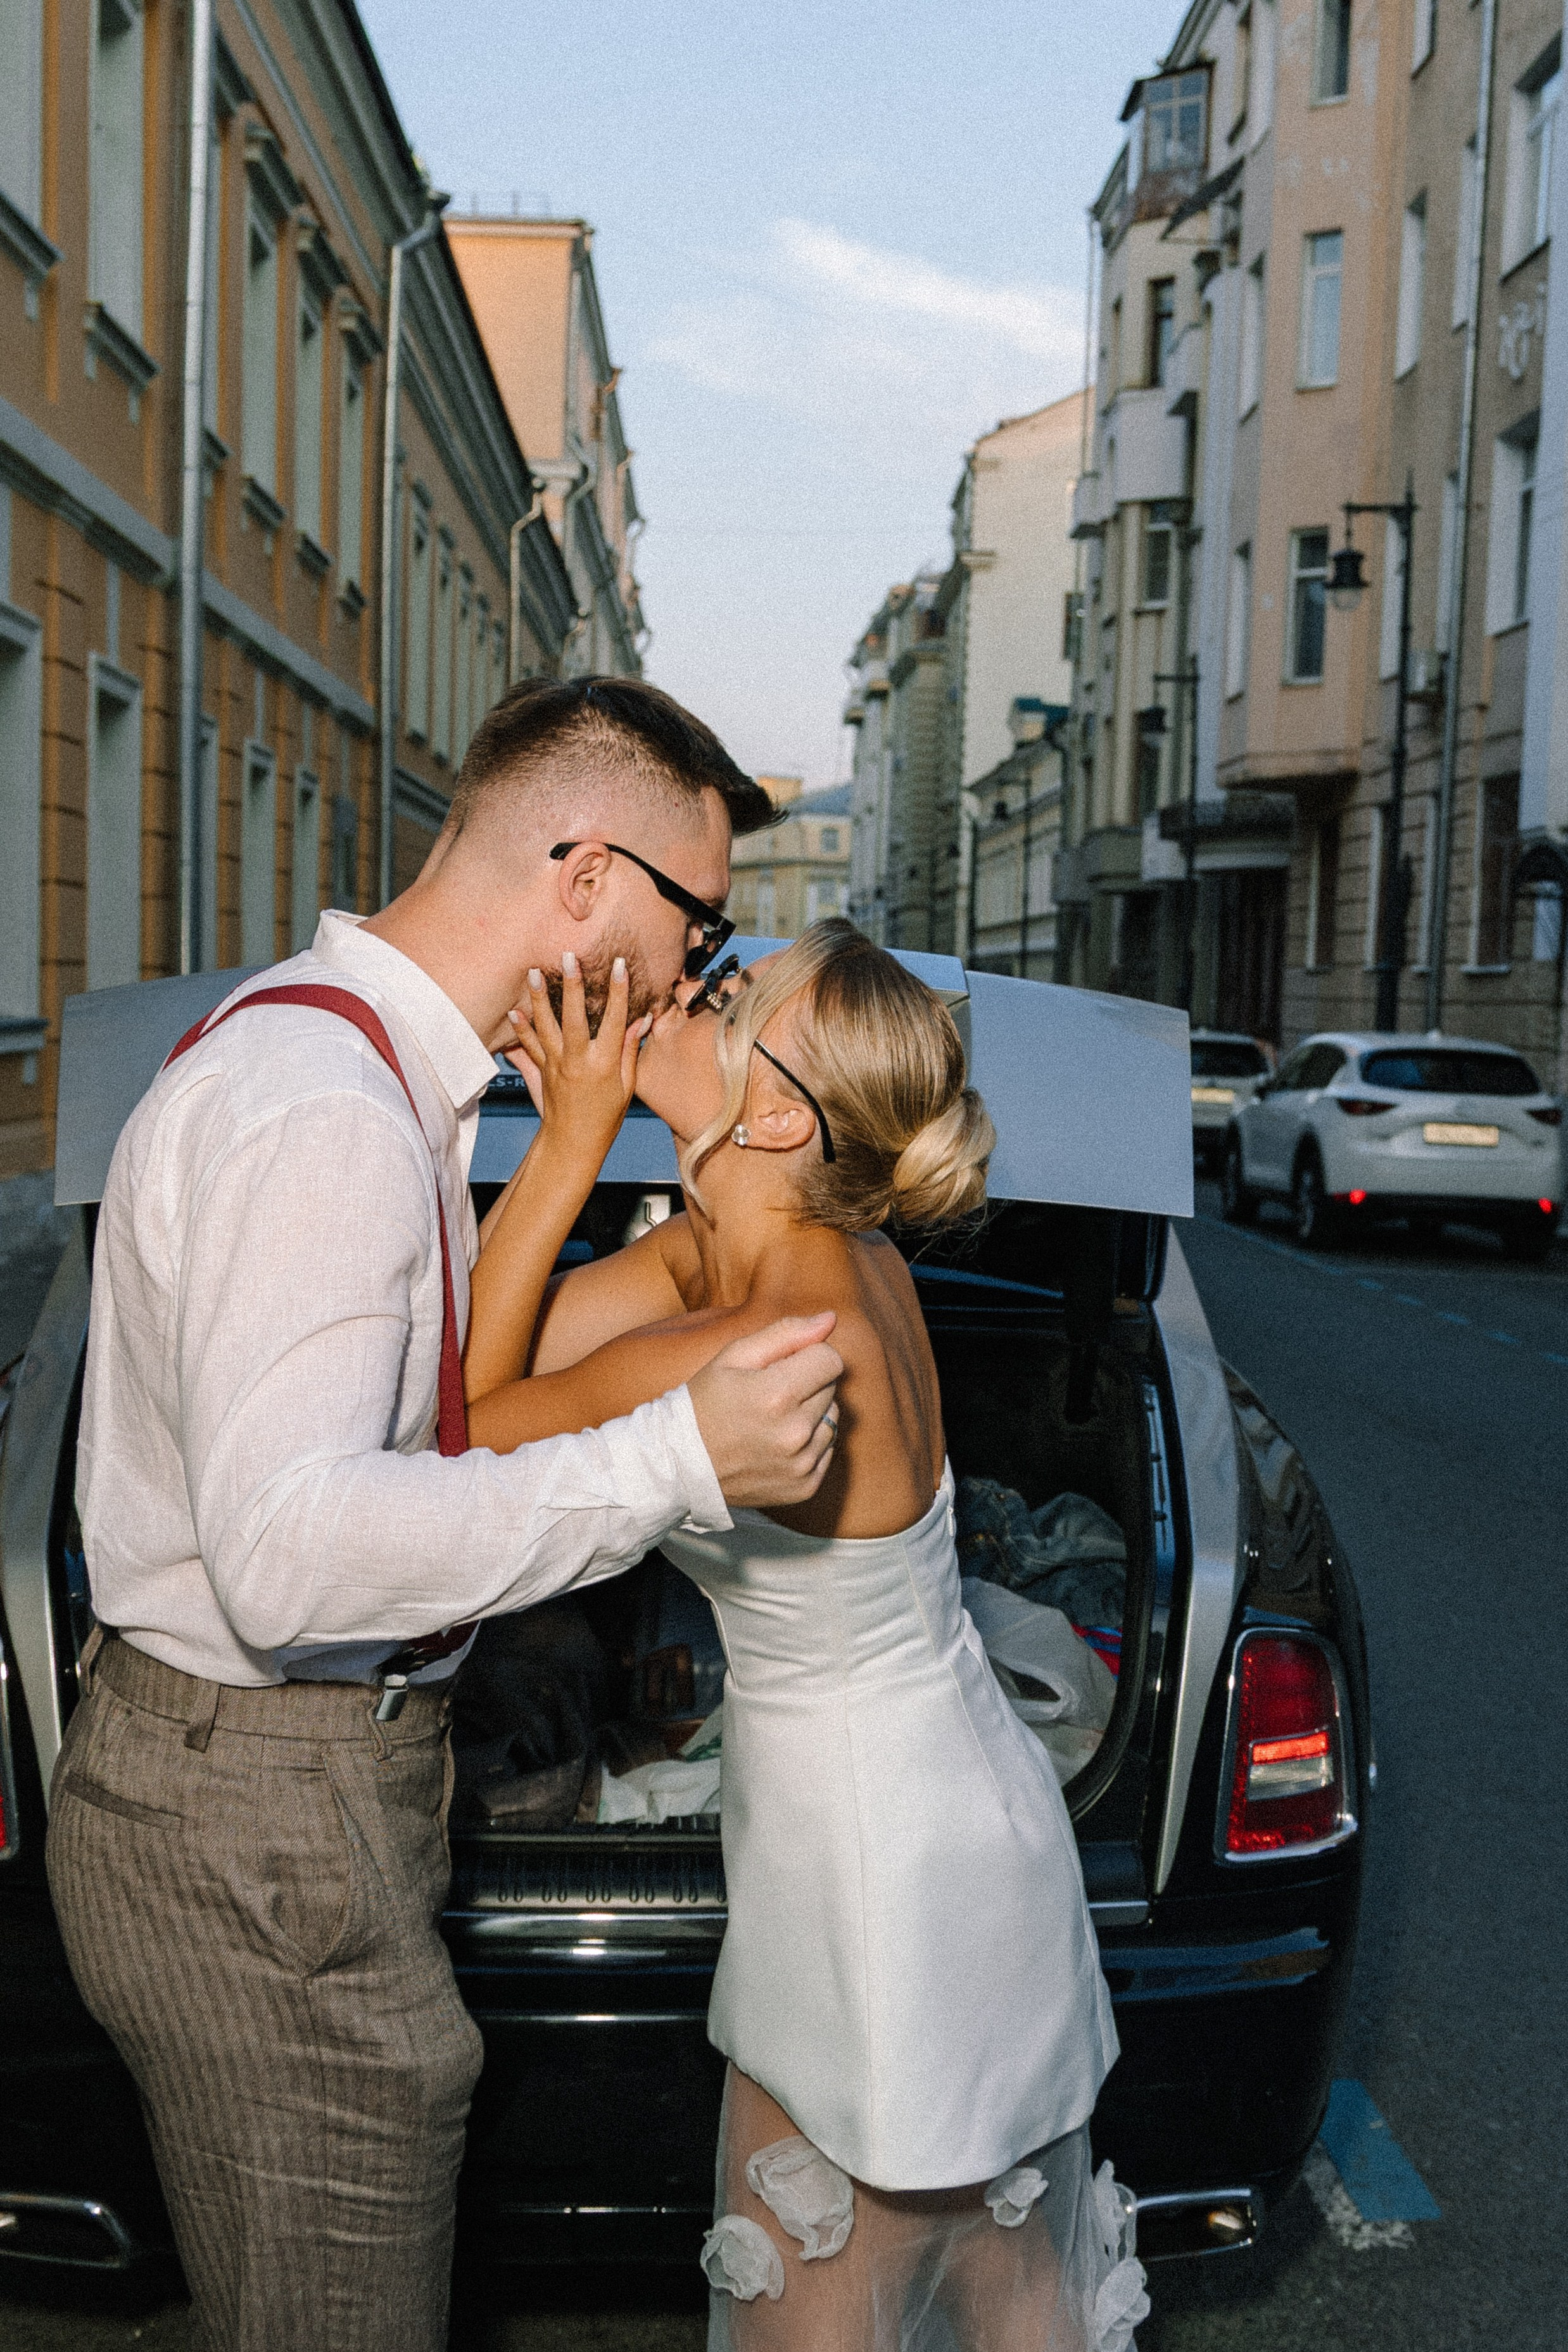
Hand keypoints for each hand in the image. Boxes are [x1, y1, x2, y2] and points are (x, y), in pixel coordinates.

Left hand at [504, 951, 650, 1172]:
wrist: (574, 1142)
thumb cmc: (606, 1116)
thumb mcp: (626, 1086)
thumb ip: (629, 1050)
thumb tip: (642, 1020)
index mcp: (604, 1063)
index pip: (614, 1019)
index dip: (618, 991)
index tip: (620, 966)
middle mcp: (578, 1061)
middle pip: (573, 1016)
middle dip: (572, 984)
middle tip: (569, 957)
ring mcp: (556, 1065)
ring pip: (545, 1025)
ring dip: (538, 998)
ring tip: (533, 972)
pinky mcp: (542, 1071)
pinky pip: (529, 1045)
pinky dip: (520, 1027)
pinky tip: (513, 1009)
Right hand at [688, 1314, 843, 1508]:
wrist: (680, 1464)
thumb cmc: (705, 1401)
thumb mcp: (734, 1356)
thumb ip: (786, 1333)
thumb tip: (830, 1319)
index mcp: (777, 1395)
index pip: (831, 1359)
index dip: (808, 1356)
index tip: (782, 1366)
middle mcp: (794, 1433)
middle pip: (832, 1388)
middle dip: (808, 1383)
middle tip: (769, 1394)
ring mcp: (800, 1464)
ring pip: (833, 1419)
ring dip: (811, 1414)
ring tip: (772, 1420)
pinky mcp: (804, 1487)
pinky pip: (828, 1450)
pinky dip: (810, 1444)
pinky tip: (777, 1443)